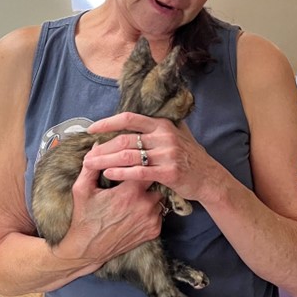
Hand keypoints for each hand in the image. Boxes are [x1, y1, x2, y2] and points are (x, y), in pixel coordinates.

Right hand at [51, 159, 163, 263]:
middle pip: (157, 181)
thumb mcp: (82, 189)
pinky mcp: (154, 231)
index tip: (135, 161)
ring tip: (137, 194)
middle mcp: (145, 205)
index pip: (146, 167)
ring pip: (160, 197)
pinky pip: (160, 212)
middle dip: (148, 177)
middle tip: (136, 178)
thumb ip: (92, 166)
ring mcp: (152, 220)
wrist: (88, 249)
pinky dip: (152, 209)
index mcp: (130, 192)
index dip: (141, 162)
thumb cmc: (84, 217)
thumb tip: (98, 144)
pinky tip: (138, 209)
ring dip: (151, 193)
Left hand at [83, 112, 217, 203]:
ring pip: (128, 155)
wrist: (209, 178)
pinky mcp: (168, 172)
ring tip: (90, 165)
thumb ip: (160, 127)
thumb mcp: (178, 135)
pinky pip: (139, 172)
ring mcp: (167, 154)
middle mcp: (164, 137)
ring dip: (106, 160)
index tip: (91, 129)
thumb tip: (138, 119)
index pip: (130, 118)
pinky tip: (109, 174)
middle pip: (125, 139)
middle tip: (86, 155)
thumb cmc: (190, 158)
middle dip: (102, 147)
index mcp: (162, 125)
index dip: (108, 122)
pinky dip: (122, 172)